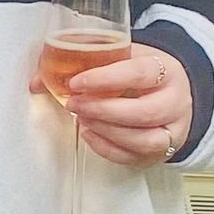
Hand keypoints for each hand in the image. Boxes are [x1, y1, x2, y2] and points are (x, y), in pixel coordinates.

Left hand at [30, 41, 193, 165]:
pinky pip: (135, 157)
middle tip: (74, 104)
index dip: (106, 79)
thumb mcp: (123, 56)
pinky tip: (90, 134)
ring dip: (106, 131)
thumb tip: (38, 80)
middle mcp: (175, 102)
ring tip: (83, 119)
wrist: (171, 90)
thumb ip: (84, 62)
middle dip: (102, 110)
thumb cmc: (143, 73)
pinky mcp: (161, 151)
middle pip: (143, 112)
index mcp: (167, 71)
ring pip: (142, 139)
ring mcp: (172, 130)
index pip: (140, 74)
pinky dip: (107, 148)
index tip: (78, 82)